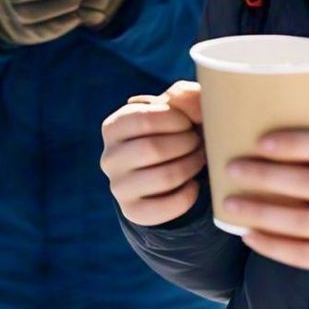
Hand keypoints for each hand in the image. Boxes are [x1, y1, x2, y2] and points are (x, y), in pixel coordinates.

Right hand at [100, 81, 205, 225]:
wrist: (169, 174)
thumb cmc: (178, 132)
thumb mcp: (182, 110)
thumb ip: (184, 96)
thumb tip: (174, 98)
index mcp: (112, 127)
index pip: (140, 119)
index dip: (172, 119)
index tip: (189, 122)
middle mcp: (109, 158)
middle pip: (151, 149)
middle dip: (184, 144)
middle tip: (198, 142)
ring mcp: (118, 187)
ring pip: (162, 178)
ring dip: (190, 166)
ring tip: (199, 159)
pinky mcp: (133, 212)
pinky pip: (165, 207)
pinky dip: (187, 195)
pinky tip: (194, 185)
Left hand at [224, 130, 308, 276]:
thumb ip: (307, 148)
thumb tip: (243, 130)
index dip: (294, 144)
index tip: (258, 142)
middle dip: (265, 176)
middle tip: (231, 169)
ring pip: (302, 222)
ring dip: (260, 213)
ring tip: (229, 204)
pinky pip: (303, 254)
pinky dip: (271, 245)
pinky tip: (247, 235)